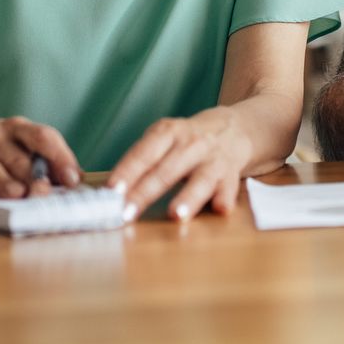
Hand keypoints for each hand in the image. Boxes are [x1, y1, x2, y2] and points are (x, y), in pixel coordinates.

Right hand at [0, 117, 81, 204]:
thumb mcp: (17, 145)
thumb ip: (46, 160)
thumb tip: (77, 179)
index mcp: (17, 129)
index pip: (42, 137)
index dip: (60, 158)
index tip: (71, 180)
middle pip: (18, 159)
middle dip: (33, 177)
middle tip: (44, 194)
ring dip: (4, 182)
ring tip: (17, 194)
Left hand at [108, 109, 250, 221]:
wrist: (232, 129)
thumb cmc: (186, 140)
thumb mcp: (163, 139)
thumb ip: (142, 162)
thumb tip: (112, 193)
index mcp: (168, 133)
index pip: (144, 154)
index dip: (127, 172)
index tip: (111, 191)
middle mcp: (191, 144)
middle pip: (166, 170)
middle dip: (145, 193)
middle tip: (126, 213)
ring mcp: (212, 160)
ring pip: (200, 179)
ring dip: (188, 197)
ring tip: (176, 215)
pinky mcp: (230, 176)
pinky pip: (228, 189)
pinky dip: (224, 199)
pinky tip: (219, 209)